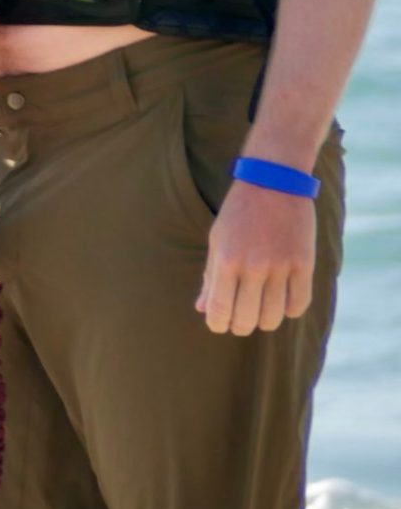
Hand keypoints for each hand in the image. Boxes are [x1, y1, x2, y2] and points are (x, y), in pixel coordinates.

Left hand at [197, 178, 317, 335]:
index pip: (220, 309)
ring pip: (274, 316)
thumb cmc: (238, 214)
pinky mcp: (304, 264)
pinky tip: (282, 301)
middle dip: (241, 325)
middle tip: (241, 319)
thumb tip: (203, 310)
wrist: (273, 183)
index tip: (220, 324)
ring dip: (265, 320)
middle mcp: (253, 266)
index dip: (218, 324)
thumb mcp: (217, 241)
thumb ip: (211, 277)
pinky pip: (299, 304)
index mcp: (226, 260)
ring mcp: (281, 266)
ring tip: (261, 311)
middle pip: (247, 319)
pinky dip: (290, 310)